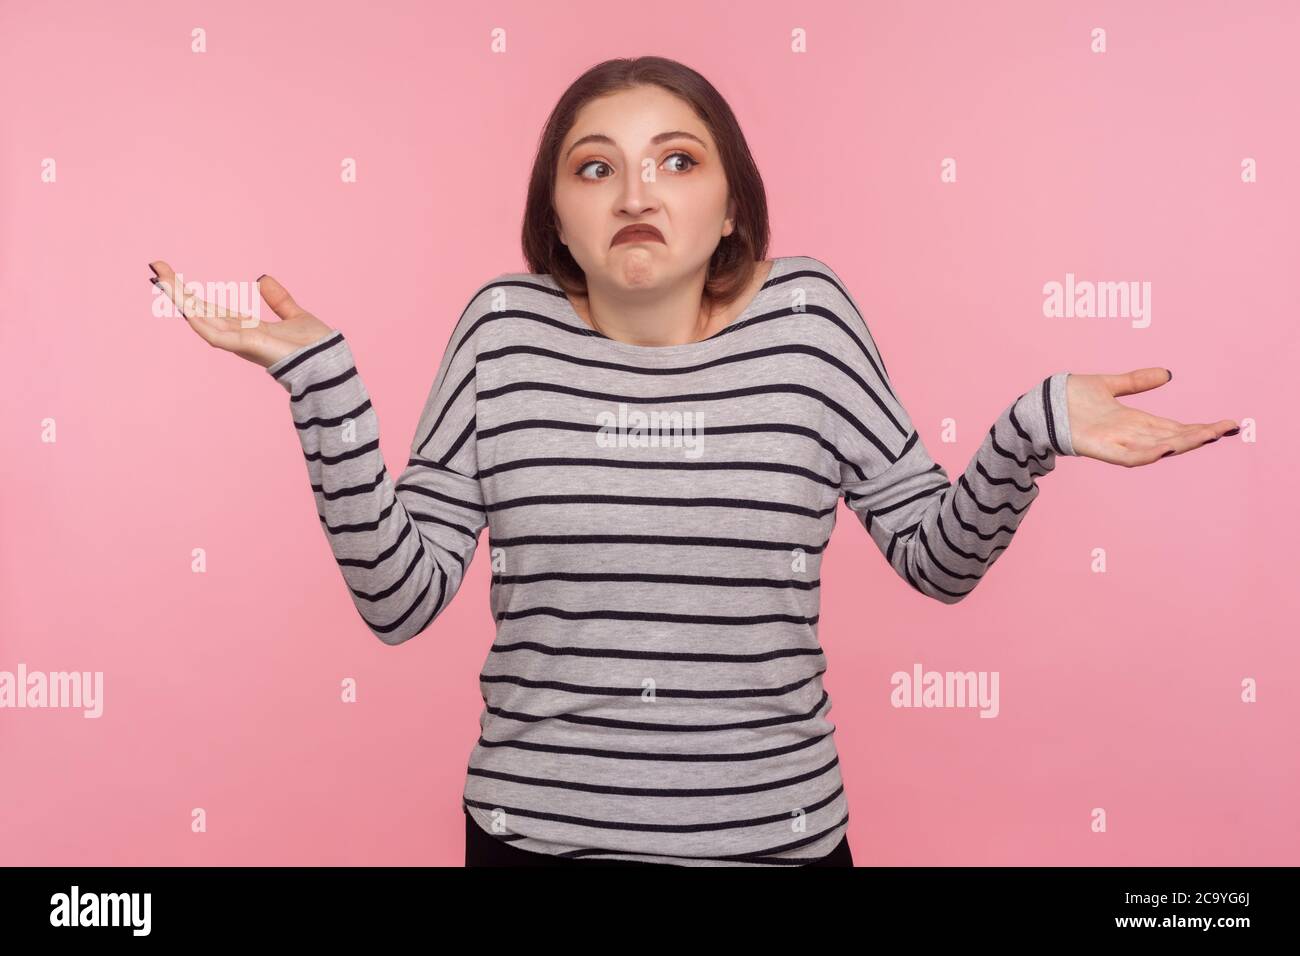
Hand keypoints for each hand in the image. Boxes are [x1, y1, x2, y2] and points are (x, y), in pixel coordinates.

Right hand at [149, 261, 335, 368]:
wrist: (329, 363)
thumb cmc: (315, 347)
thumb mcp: (295, 315)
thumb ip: (279, 300)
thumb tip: (263, 279)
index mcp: (246, 328)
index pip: (212, 308)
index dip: (192, 293)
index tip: (173, 275)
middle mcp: (237, 336)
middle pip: (200, 311)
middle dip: (178, 291)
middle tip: (156, 267)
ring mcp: (239, 342)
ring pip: (202, 319)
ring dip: (181, 300)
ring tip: (161, 280)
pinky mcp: (246, 346)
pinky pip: (216, 334)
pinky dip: (199, 320)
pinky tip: (185, 306)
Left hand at [1065, 369, 1237, 465]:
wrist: (1039, 405)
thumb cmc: (1068, 398)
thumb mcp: (1109, 384)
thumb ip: (1136, 381)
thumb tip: (1167, 373)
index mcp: (1133, 421)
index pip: (1174, 426)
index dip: (1199, 426)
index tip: (1226, 423)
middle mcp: (1128, 434)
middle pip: (1171, 437)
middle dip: (1199, 435)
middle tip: (1228, 429)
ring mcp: (1114, 442)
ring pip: (1156, 447)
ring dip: (1181, 443)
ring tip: (1207, 436)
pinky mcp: (1098, 448)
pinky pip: (1127, 456)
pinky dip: (1146, 454)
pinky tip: (1166, 450)